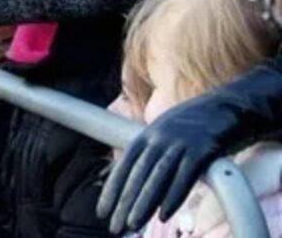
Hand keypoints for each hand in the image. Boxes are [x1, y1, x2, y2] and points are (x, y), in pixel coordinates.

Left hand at [97, 60, 281, 233]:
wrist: (231, 107)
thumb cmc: (197, 125)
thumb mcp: (167, 132)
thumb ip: (152, 152)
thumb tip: (136, 179)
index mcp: (148, 135)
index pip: (124, 166)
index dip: (112, 190)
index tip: (102, 211)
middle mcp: (160, 137)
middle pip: (138, 174)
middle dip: (124, 202)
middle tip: (115, 227)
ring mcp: (181, 142)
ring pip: (158, 177)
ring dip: (143, 202)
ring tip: (133, 224)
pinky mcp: (203, 149)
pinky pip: (185, 176)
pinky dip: (173, 196)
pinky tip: (163, 214)